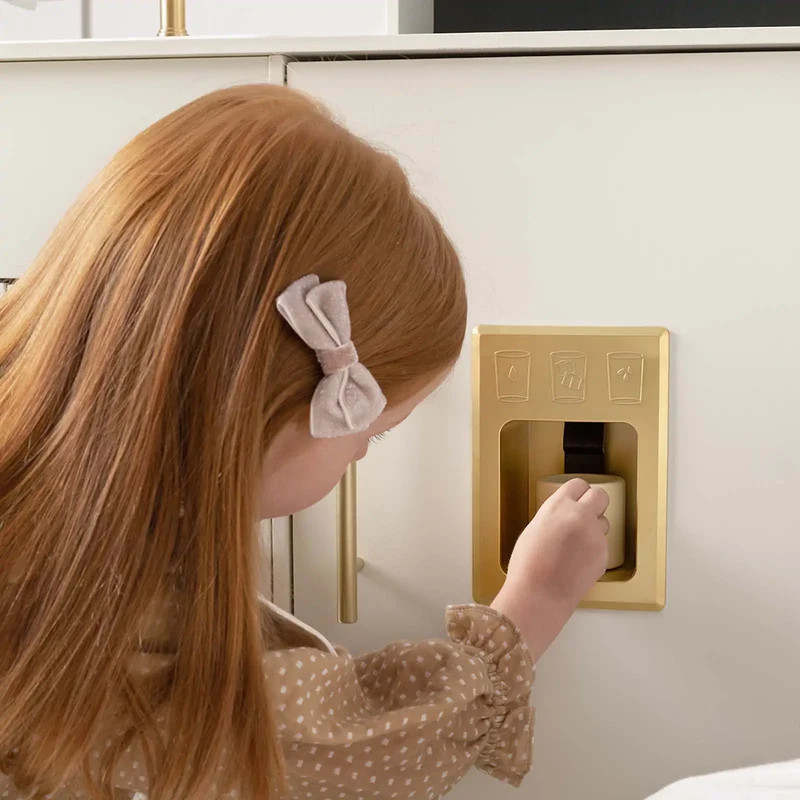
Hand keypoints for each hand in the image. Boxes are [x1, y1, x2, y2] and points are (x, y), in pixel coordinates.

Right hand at [491, 478, 608, 661]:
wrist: (539, 595)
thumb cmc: (529, 566)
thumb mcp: (534, 529)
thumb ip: (554, 516)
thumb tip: (564, 515)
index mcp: (558, 506)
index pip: (578, 484)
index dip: (578, 492)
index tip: (577, 497)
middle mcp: (580, 516)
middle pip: (601, 496)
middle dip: (595, 503)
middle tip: (586, 513)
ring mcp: (595, 536)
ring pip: (604, 522)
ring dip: (595, 528)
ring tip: (576, 544)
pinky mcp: (604, 555)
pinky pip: (602, 545)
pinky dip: (593, 551)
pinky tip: (577, 562)